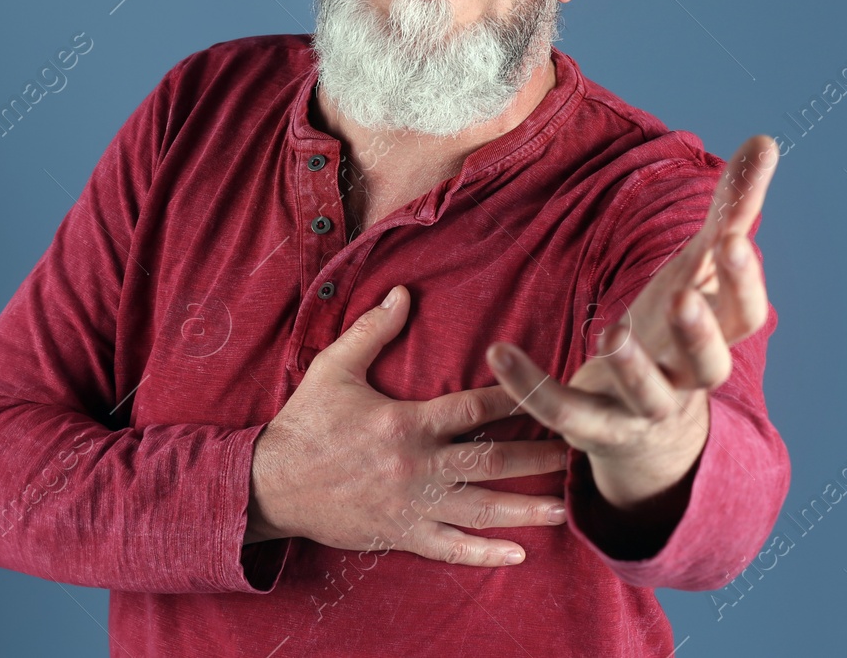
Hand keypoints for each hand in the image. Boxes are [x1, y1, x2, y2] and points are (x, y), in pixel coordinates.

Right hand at [246, 285, 570, 566]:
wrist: (270, 483)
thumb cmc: (305, 422)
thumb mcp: (334, 368)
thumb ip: (373, 331)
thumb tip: (402, 292)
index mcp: (406, 422)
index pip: (473, 409)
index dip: (514, 401)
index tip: (548, 394)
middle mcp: (416, 466)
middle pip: (491, 462)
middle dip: (537, 457)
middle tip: (576, 452)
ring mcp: (411, 505)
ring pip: (480, 509)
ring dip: (525, 509)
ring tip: (563, 507)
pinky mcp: (399, 535)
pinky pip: (449, 548)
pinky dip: (484, 553)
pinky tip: (518, 554)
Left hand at [485, 134, 777, 509]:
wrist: (647, 434)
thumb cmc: (676, 332)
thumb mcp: (697, 270)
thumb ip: (730, 209)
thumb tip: (767, 139)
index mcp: (718, 338)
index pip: (745, 316)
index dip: (741, 281)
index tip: (730, 238)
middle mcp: (688, 378)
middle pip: (709, 365)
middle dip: (697, 333)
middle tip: (681, 297)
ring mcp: (642, 408)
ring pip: (645, 397)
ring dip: (630, 367)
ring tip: (610, 331)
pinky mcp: (592, 425)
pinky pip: (563, 411)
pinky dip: (530, 387)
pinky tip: (499, 351)